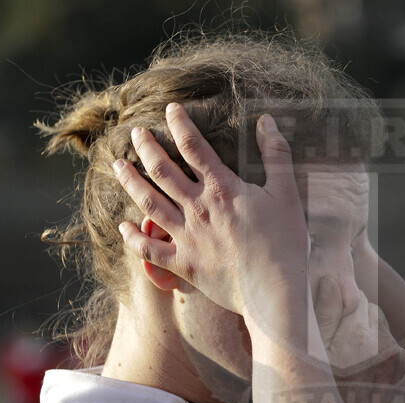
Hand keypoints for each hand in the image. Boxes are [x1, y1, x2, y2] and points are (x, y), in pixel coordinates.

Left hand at [115, 103, 308, 317]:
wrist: (274, 290)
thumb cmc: (286, 243)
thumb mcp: (287, 193)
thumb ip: (277, 155)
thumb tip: (266, 121)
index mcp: (222, 188)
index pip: (194, 147)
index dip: (180, 124)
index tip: (170, 109)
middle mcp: (198, 208)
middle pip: (163, 170)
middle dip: (147, 148)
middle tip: (136, 133)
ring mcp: (187, 236)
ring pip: (149, 203)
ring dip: (130, 181)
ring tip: (117, 166)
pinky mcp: (184, 264)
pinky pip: (149, 249)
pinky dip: (133, 237)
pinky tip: (122, 226)